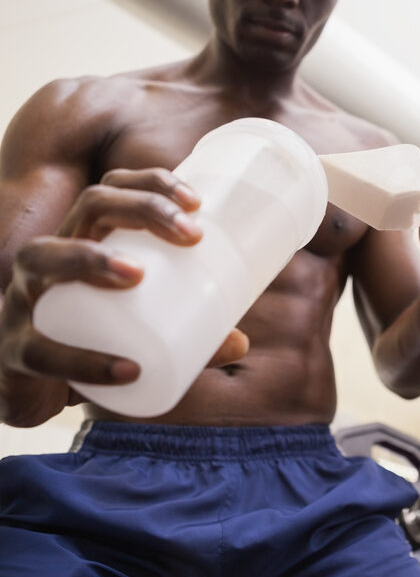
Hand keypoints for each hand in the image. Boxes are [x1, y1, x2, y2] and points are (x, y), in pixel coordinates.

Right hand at [0, 168, 247, 426]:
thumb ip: (189, 337)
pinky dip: (86, 361)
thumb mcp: (142, 330)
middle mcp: (52, 260)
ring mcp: (23, 300)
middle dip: (142, 209)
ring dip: (91, 258)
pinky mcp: (14, 350)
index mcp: (84, 243)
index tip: (198, 202)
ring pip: (42, 257)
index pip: (114, 191)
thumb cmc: (90, 342)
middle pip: (89, 206)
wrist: (26, 392)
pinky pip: (41, 351)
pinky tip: (127, 368)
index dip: (152, 184)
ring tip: (136, 273)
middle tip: (192, 236)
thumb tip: (240, 342)